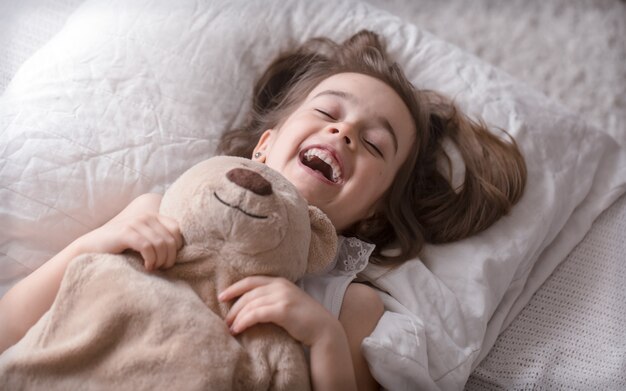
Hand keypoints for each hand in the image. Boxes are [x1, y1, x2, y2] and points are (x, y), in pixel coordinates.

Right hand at [74, 193, 182, 270]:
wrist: (91, 247)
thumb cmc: (121, 248)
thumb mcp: (144, 240)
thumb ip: (160, 240)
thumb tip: (181, 253)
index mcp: (154, 216)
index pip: (177, 230)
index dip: (177, 248)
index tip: (168, 260)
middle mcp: (146, 216)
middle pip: (171, 239)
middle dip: (169, 258)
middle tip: (162, 268)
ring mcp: (136, 223)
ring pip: (161, 244)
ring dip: (160, 261)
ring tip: (153, 269)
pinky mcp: (125, 232)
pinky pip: (147, 247)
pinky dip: (150, 260)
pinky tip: (146, 267)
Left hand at [219, 276, 342, 346]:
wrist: (324, 329)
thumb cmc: (304, 319)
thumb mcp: (288, 301)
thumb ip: (273, 298)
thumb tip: (250, 305)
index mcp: (280, 282)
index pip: (251, 281)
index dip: (234, 288)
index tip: (221, 297)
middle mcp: (280, 286)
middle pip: (248, 293)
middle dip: (234, 306)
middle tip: (225, 320)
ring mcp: (282, 297)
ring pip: (250, 304)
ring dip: (237, 317)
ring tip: (230, 328)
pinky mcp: (282, 310)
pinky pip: (256, 314)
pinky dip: (244, 322)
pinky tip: (238, 329)